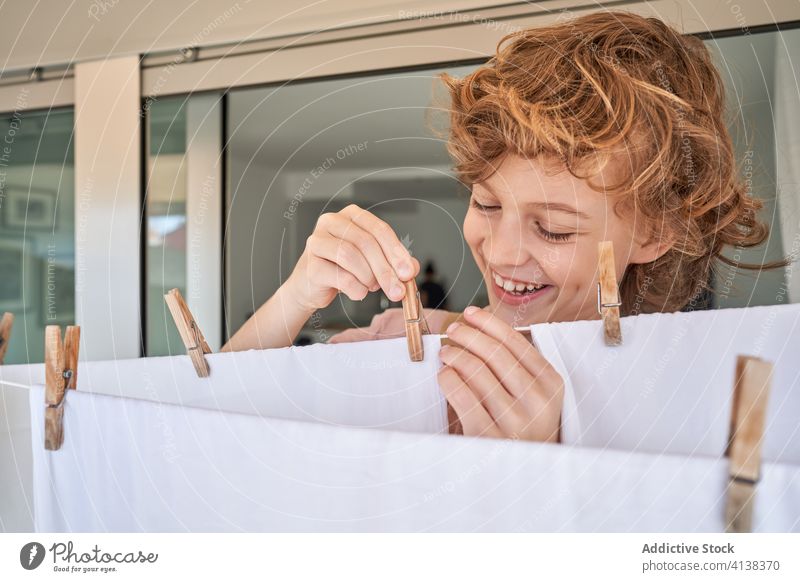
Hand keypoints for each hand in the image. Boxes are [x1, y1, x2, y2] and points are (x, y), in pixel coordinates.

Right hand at [285, 204, 419, 310]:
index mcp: (351, 216)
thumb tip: (411, 268)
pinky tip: (358, 292)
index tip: (407, 272)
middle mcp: (332, 222)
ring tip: (372, 287)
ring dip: (368, 277)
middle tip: (397, 290)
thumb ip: (393, 262)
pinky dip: (356, 289)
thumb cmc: (342, 268)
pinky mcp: (311, 264)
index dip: (396, 252)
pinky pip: (340, 277)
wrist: (312, 285)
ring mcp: (317, 241)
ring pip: (350, 256)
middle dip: (385, 270)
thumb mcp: (372, 262)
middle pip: (366, 243)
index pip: (379, 229)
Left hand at [437, 306, 562, 441]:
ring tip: (446, 353)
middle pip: (493, 352)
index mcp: (551, 383)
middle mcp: (537, 401)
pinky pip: (461, 395)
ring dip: (454, 355)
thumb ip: (517, 363)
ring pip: (475, 370)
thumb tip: (480, 323)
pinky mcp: (487, 436)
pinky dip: (447, 379)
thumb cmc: (524, 424)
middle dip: (468, 335)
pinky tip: (444, 376)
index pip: (516, 341)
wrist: (525, 472)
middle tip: (453, 330)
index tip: (470, 313)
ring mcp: (513, 420)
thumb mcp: (535, 394)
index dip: (489, 323)